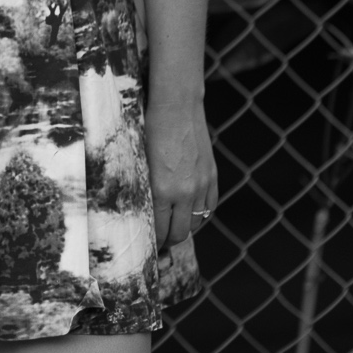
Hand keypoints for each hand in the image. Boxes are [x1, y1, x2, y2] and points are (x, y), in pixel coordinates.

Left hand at [147, 96, 218, 248]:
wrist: (176, 108)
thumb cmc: (149, 131)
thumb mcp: (141, 162)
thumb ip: (144, 188)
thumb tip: (143, 210)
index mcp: (161, 190)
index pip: (159, 229)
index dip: (154, 240)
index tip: (148, 244)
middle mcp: (184, 192)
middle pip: (180, 232)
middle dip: (169, 240)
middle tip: (161, 242)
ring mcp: (201, 186)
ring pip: (196, 222)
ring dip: (186, 228)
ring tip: (175, 228)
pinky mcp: (212, 177)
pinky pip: (210, 207)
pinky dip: (201, 215)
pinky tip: (191, 214)